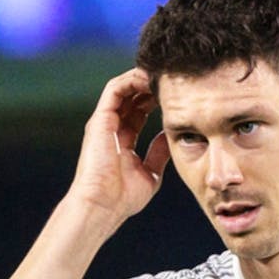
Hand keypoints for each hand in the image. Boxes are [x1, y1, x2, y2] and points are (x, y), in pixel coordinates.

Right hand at [68, 68, 169, 219]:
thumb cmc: (123, 198)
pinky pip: (114, 89)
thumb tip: (171, 136)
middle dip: (152, 85)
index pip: (140, 111)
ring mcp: (105, 122)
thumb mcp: (151, 172)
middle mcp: (112, 127)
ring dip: (143, 78)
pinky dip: (131, 79)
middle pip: (133, 96)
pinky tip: (150, 77)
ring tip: (163, 73)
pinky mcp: (100, 118)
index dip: (157, 100)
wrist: (103, 205)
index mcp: (124, 140)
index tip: (178, 95)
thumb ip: (159, 152)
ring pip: (124, 88)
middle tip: (173, 79)